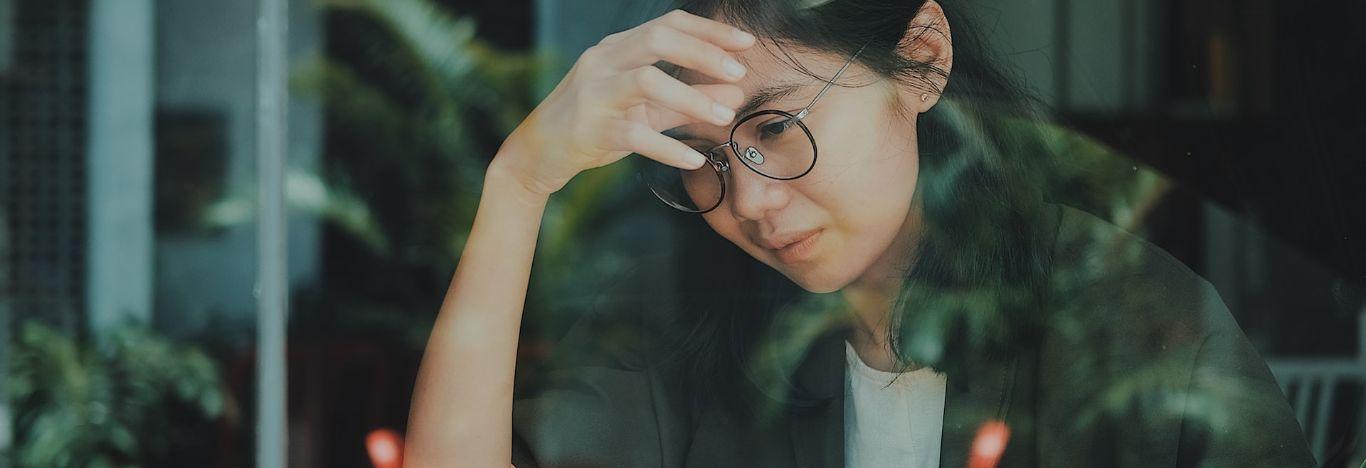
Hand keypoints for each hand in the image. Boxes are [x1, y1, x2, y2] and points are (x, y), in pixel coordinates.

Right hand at [493, 9, 754, 195]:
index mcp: (618, 48)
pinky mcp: (591, 129)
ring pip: (647, 82)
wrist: (539, 152)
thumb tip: (735, 94)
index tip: (746, 44)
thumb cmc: (596, 123)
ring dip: (691, 98)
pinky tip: (694, 159)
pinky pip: (636, 135)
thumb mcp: (645, 108)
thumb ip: (687, 100)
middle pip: (658, 40)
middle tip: (740, 73)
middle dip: (704, 53)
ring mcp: (596, 93)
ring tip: (725, 117)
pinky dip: (669, 147)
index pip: (668, 24)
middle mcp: (604, 61)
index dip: (709, 31)